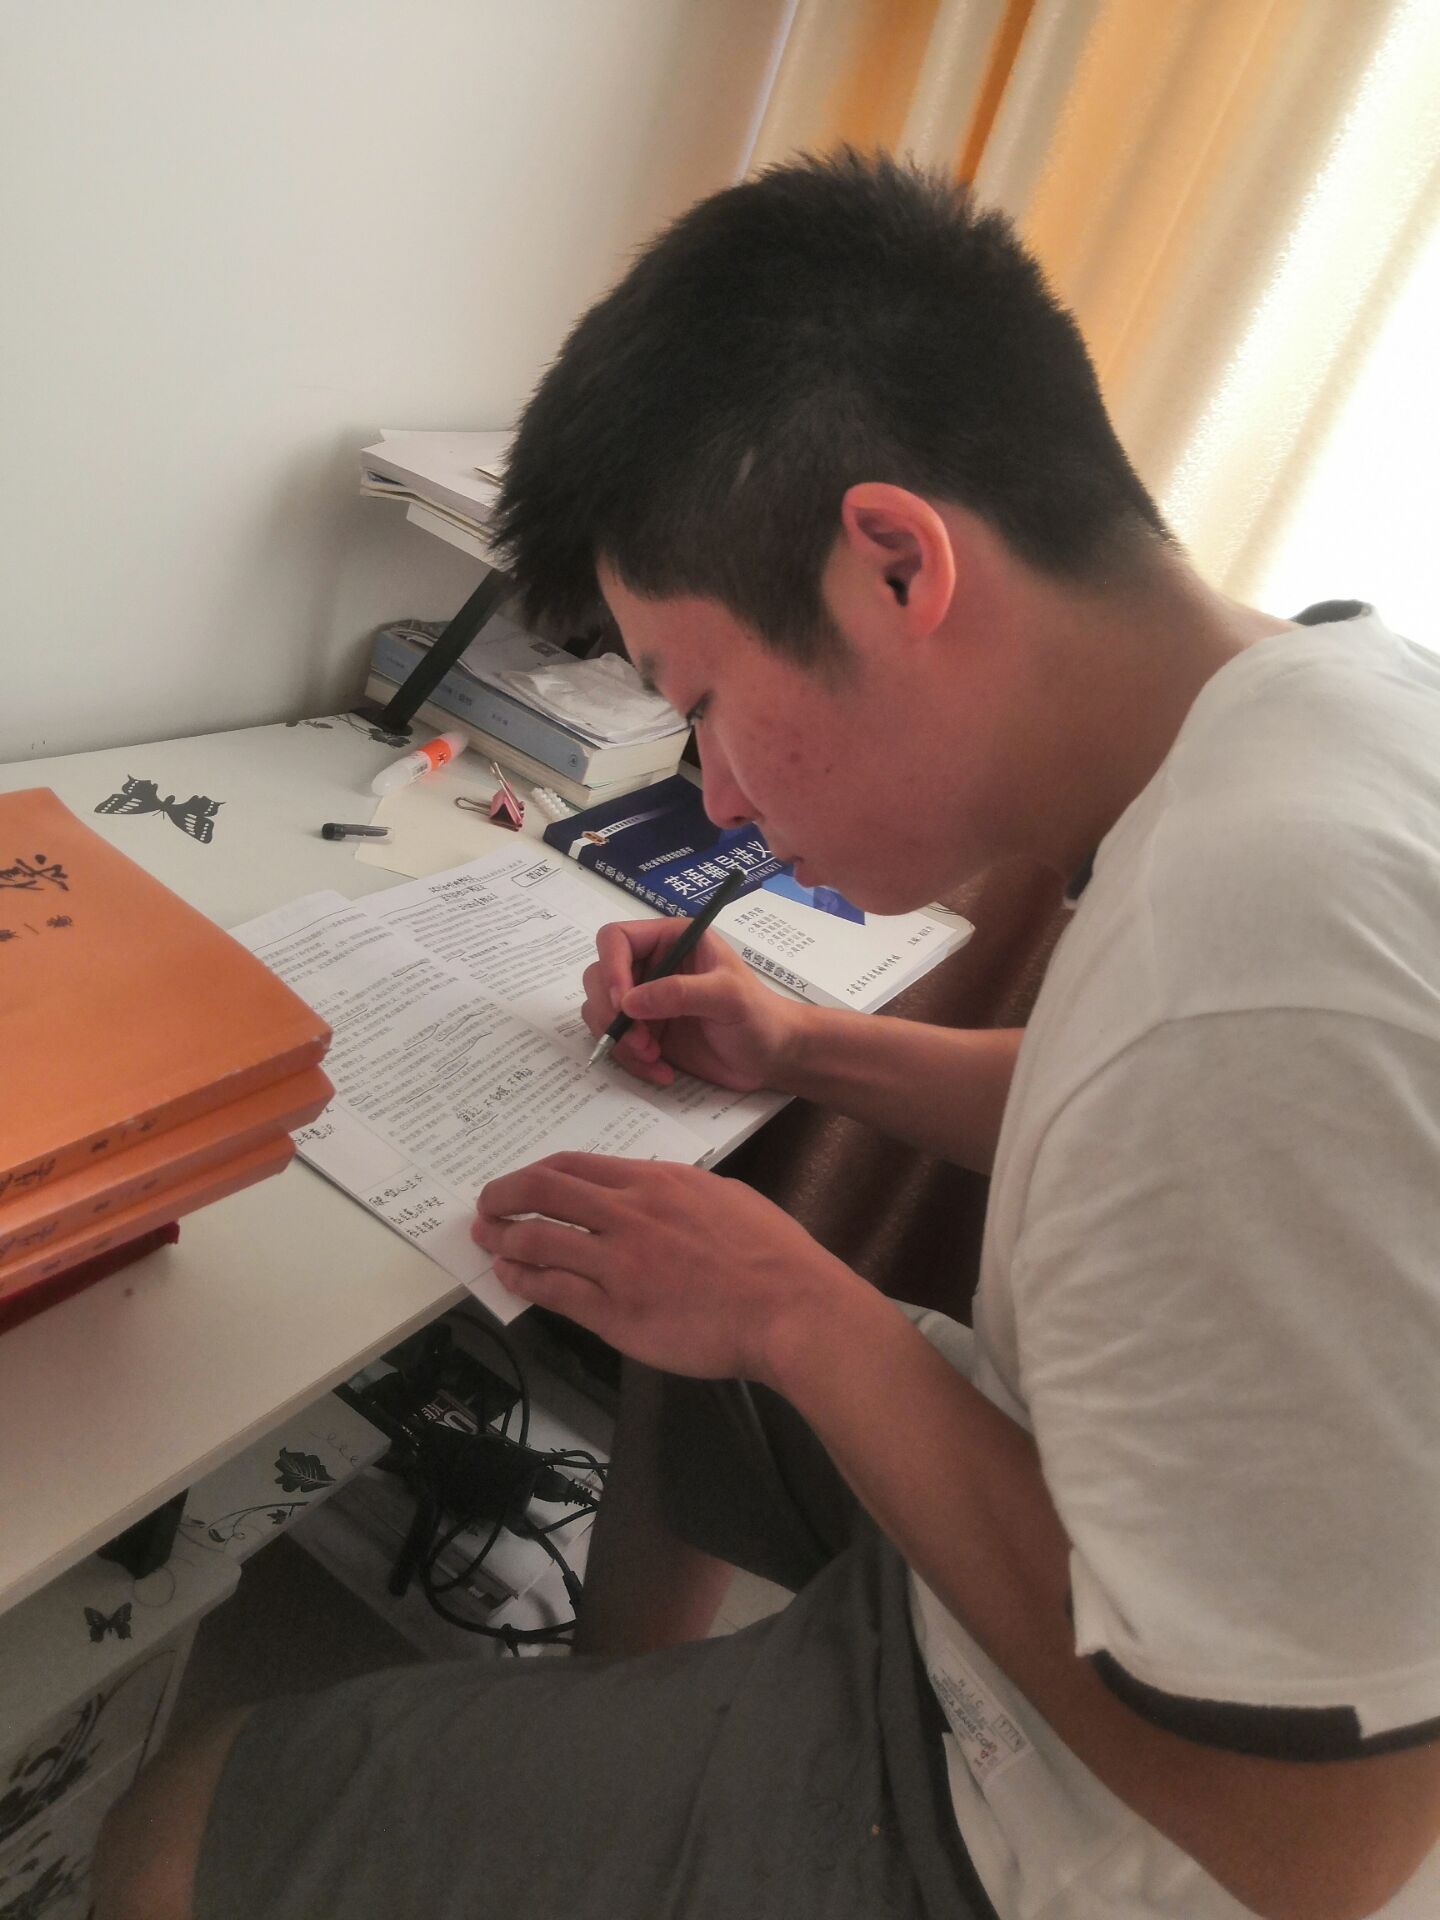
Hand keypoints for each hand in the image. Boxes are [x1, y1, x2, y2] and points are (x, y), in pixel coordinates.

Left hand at [472, 1153, 858, 1382]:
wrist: (789, 1307)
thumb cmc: (772, 1255)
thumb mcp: (723, 1197)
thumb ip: (678, 1193)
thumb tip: (651, 1195)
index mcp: (656, 1182)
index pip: (575, 1166)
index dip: (536, 1173)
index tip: (520, 1184)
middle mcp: (629, 1214)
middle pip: (543, 1192)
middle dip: (503, 1196)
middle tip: (486, 1206)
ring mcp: (618, 1264)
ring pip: (538, 1242)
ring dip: (503, 1241)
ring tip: (488, 1243)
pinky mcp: (616, 1312)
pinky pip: (554, 1292)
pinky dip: (524, 1283)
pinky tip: (512, 1281)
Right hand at [582, 918, 805, 1091]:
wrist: (772, 1057)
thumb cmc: (760, 1016)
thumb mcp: (728, 997)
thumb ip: (681, 992)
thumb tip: (629, 1002)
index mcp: (671, 939)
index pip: (616, 939)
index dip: (611, 968)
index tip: (623, 1005)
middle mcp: (652, 965)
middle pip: (598, 977)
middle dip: (612, 1014)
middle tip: (642, 1042)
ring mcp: (645, 1000)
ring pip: (600, 1012)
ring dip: (620, 1040)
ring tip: (654, 1057)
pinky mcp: (645, 1031)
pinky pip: (615, 1041)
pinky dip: (630, 1060)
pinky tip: (662, 1070)